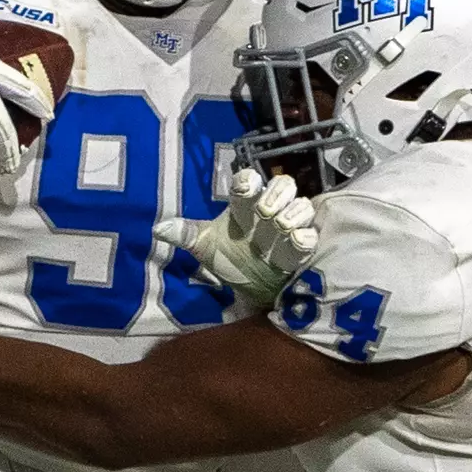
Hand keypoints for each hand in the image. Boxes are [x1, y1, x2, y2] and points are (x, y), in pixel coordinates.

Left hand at [153, 170, 317, 305]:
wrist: (247, 290)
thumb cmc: (228, 259)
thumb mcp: (205, 247)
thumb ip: (186, 234)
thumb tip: (159, 229)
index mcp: (245, 206)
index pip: (249, 182)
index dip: (249, 180)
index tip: (245, 186)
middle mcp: (270, 211)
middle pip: (284, 185)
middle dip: (276, 194)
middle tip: (264, 211)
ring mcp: (289, 228)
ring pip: (302, 205)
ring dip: (294, 212)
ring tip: (281, 226)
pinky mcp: (303, 249)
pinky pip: (311, 235)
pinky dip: (306, 236)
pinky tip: (296, 240)